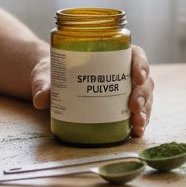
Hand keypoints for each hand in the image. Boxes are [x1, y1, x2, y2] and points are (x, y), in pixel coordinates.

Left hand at [30, 44, 153, 137]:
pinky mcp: (122, 107)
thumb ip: (44, 85)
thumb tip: (40, 100)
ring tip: (138, 125)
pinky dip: (139, 122)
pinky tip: (137, 131)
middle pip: (143, 79)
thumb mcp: (47, 75)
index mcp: (111, 54)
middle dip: (142, 94)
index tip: (137, 76)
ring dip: (145, 111)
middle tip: (133, 106)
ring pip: (144, 97)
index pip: (134, 54)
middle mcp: (122, 71)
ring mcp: (125, 90)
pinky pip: (138, 112)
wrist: (53, 85)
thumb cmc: (54, 72)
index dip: (141, 64)